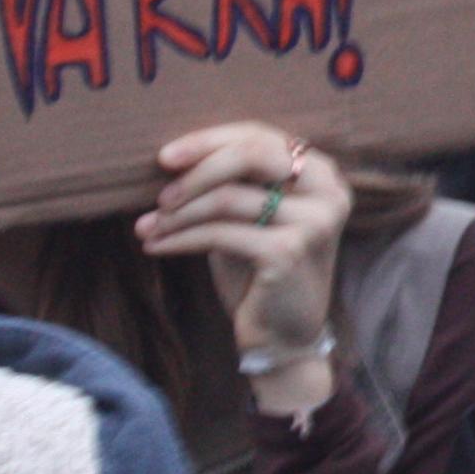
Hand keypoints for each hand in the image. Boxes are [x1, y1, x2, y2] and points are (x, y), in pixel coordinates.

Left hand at [139, 122, 353, 378]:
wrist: (283, 337)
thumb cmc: (259, 272)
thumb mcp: (249, 217)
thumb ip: (232, 182)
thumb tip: (175, 155)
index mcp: (322, 173)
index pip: (260, 136)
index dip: (209, 141)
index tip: (166, 156)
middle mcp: (328, 192)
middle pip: (252, 154)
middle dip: (196, 169)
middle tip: (159, 194)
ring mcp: (313, 222)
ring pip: (228, 197)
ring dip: (178, 213)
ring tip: (146, 227)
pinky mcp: (289, 252)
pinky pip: (220, 232)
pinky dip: (180, 238)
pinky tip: (156, 246)